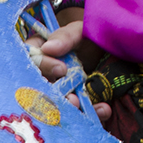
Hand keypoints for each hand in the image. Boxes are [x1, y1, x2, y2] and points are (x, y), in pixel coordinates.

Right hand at [26, 7, 111, 122]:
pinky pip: (79, 110)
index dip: (45, 67)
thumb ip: (66, 36)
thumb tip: (49, 48)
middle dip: (56, 96)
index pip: (32, 60)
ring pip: (59, 102)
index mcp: (40, 51)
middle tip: (72, 99)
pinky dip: (91, 112)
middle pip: (41, 88)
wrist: (110, 46)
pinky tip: (104, 109)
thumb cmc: (88, 34)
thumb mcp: (80, 30)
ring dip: (70, 108)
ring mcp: (60, 89)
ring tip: (84, 106)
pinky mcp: (76, 100)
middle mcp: (45, 73)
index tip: (62, 69)